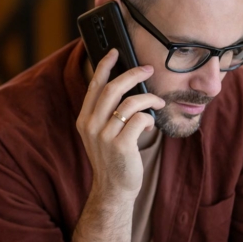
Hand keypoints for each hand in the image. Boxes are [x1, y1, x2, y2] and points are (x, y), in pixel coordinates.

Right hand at [76, 49, 165, 198]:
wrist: (113, 189)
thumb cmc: (113, 159)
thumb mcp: (101, 134)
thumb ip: (106, 114)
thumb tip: (126, 87)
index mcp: (84, 120)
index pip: (94, 86)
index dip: (104, 66)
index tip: (114, 51)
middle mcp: (91, 126)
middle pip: (113, 88)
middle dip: (133, 74)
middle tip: (148, 69)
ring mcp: (104, 136)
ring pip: (131, 102)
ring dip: (149, 98)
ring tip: (158, 102)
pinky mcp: (121, 145)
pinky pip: (140, 119)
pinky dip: (149, 118)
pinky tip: (150, 125)